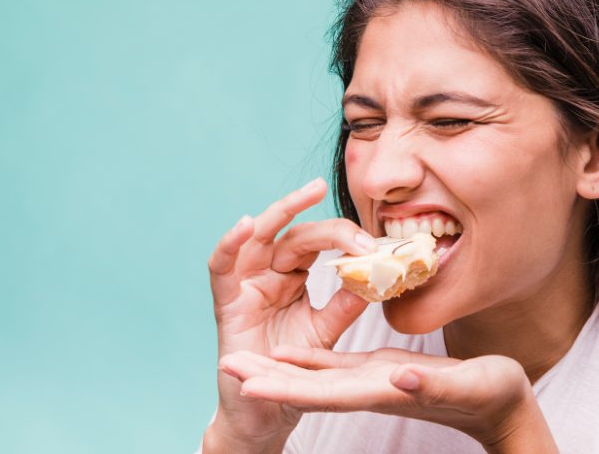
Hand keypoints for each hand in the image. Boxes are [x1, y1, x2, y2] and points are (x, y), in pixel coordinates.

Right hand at [204, 178, 376, 450]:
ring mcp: (247, 285)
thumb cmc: (295, 368)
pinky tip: (247, 225)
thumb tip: (377, 276)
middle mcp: (270, 273)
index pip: (318, 242)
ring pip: (258, 238)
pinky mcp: (226, 302)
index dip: (343, 237)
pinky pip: (221, 267)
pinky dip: (230, 244)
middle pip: (293, 234)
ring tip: (304, 194)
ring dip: (278, 212)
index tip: (372, 241)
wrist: (269, 409)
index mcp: (295, 275)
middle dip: (314, 214)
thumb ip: (346, 305)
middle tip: (328, 189)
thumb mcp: (327, 332)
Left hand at [218, 346, 559, 453]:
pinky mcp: (380, 371)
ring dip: (277, 371)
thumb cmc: (493, 396)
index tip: (247, 386)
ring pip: (314, 377)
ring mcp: (372, 382)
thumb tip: (397, 379)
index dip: (285, 390)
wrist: (503, 405)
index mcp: (383, 392)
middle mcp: (368, 390)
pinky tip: (287, 352)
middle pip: (307, 388)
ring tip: (241, 362)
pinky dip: (307, 360)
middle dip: (266, 380)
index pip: (324, 394)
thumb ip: (432, 386)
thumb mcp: (468, 386)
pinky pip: (334, 365)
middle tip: (224, 367)